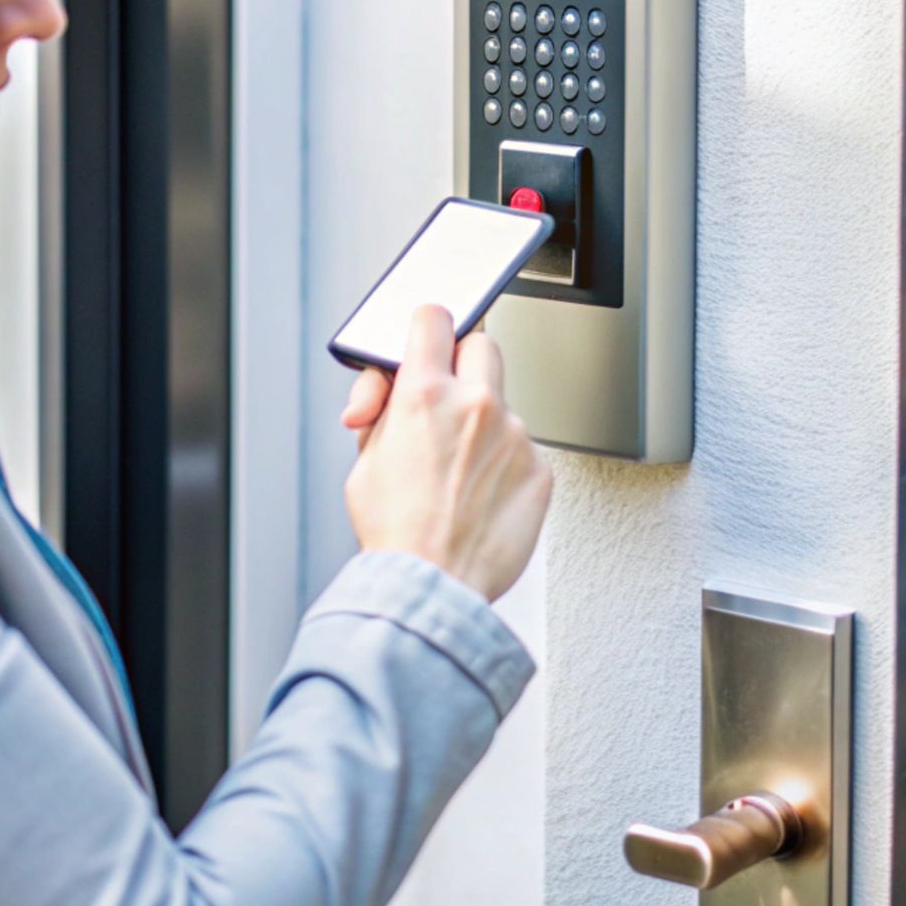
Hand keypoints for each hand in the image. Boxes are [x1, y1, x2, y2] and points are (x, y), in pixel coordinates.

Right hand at [341, 306, 551, 602]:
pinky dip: (505, 466)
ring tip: (457, 475)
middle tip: (445, 397)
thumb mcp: (365, 460)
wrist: (432, 586)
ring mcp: (514, 436)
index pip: (434, 319)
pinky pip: (524, 450)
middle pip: (481, 344)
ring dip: (484, 425)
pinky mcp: (540, 470)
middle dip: (462, 363)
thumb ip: (382, 411)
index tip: (428, 335)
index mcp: (423, 394)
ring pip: (503, 405)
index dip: (427, 325)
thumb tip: (389, 389)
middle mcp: (474, 405)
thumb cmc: (395, 532)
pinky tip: (481, 497)